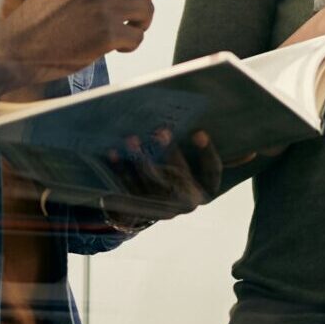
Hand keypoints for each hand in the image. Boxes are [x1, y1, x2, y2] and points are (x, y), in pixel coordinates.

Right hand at [0, 0, 157, 90]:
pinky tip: (116, 48)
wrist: (21, 47)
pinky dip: (131, 44)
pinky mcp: (108, 36)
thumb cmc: (39, 18)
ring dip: (141, 23)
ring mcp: (104, 10)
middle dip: (145, 0)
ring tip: (125, 31)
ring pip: (146, 11)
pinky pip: (137, 37)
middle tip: (137, 13)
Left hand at [88, 127, 222, 226]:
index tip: (199, 132)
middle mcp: (187, 203)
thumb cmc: (178, 174)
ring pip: (152, 183)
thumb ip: (188, 148)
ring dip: (140, 160)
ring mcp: (164, 209)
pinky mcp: (142, 209)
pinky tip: (112, 153)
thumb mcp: (189, 166)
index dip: (207, 153)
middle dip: (170, 153)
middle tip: (160, 131)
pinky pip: (129, 189)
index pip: (212, 172)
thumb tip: (184, 113)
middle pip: (180, 177)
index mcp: (205, 192)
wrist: (154, 207)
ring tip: (131, 139)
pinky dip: (120, 170)